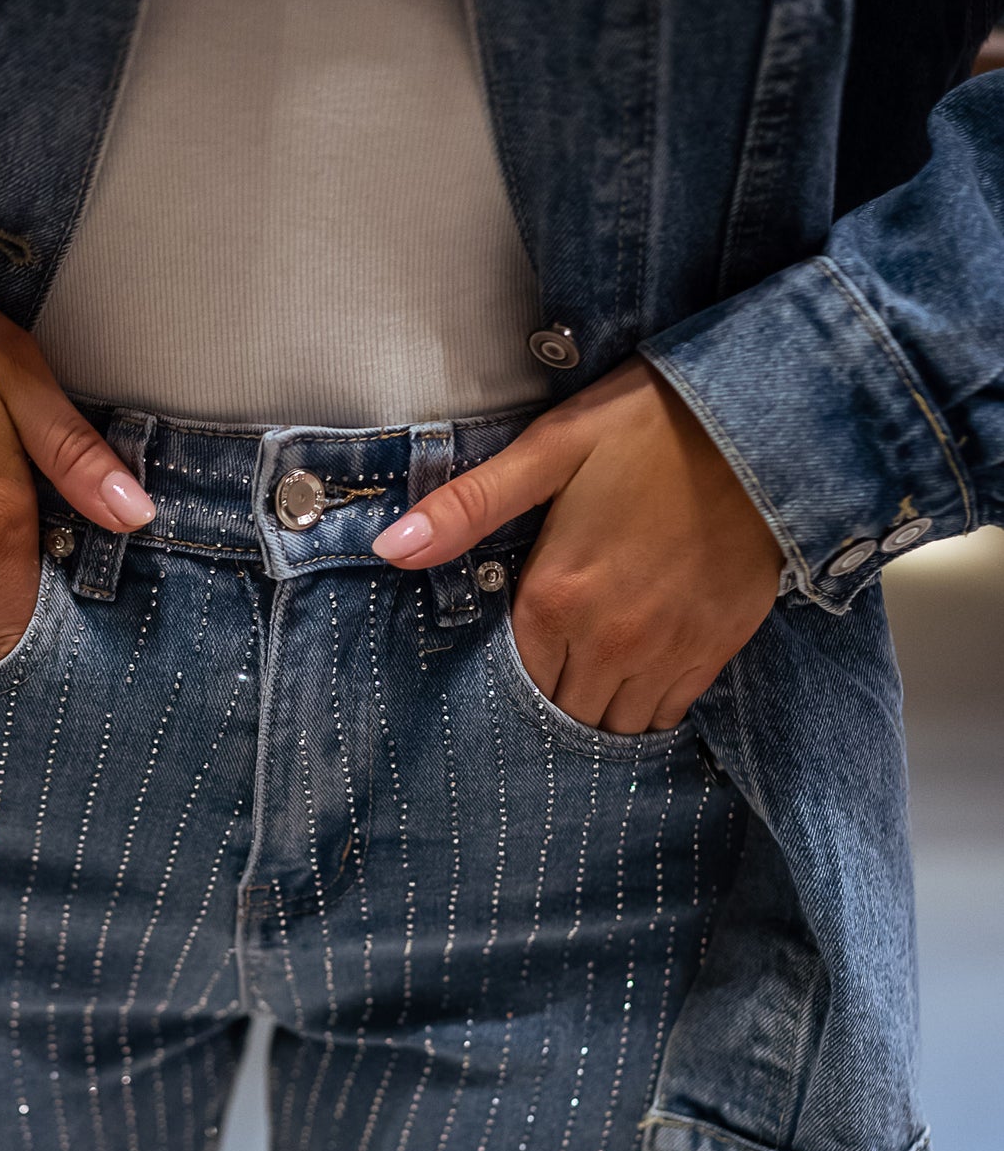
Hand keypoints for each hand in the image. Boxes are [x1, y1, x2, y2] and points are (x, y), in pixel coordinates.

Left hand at [372, 358, 783, 732]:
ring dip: (601, 713)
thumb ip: (468, 507)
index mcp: (555, 597)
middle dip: (555, 702)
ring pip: (618, 726)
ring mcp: (666, 652)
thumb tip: (391, 546)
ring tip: (597, 685)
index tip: (525, 658)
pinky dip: (650, 708)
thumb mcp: (548, 450)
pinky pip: (669, 712)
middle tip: (559, 676)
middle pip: (565, 714)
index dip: (515, 677)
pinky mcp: (714, 649)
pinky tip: (643, 679)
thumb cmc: (645, 427)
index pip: (517, 680)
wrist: (758, 424)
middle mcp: (608, 640)